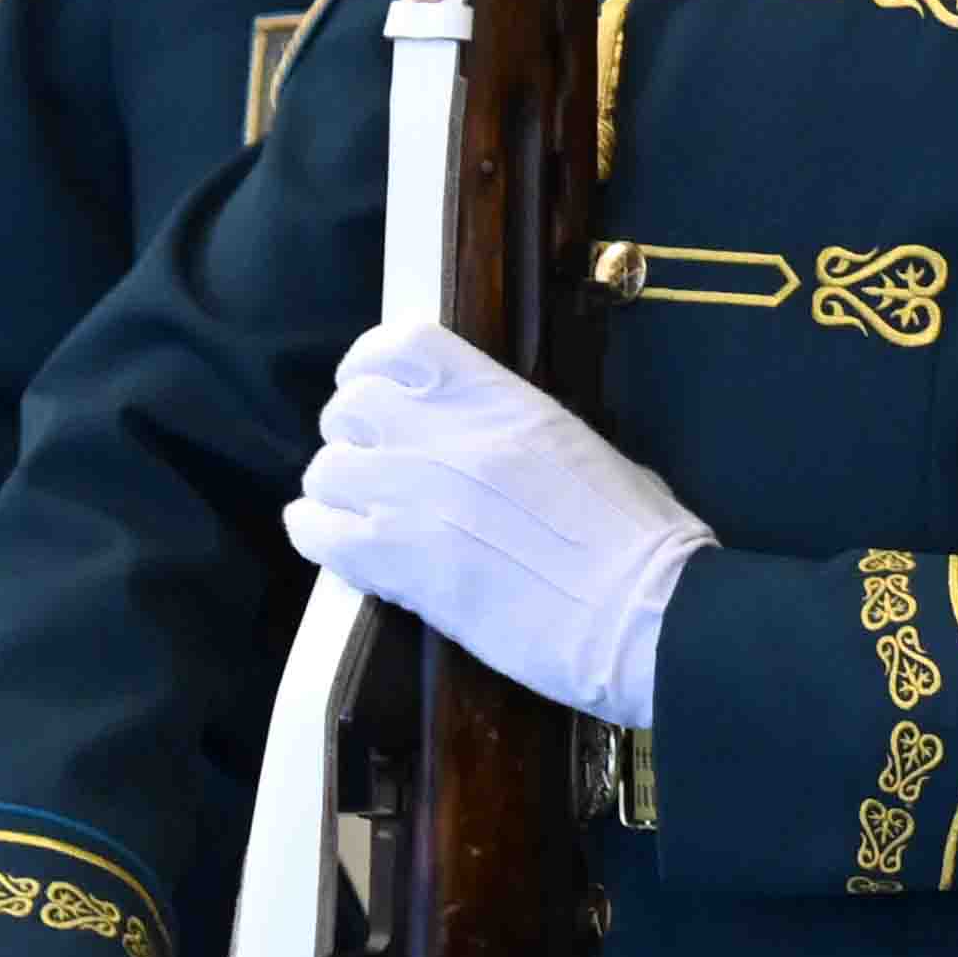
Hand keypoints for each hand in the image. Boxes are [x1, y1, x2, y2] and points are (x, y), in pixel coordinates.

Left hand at [284, 326, 702, 732]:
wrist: (642, 612)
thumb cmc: (641, 540)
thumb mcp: (583, 452)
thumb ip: (523, 437)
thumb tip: (490, 449)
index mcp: (503, 399)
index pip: (403, 344)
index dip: (373, 365)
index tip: (376, 387)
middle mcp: (447, 434)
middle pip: (350, 407)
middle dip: (355, 436)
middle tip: (377, 469)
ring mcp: (414, 493)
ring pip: (325, 469)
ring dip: (338, 492)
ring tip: (364, 517)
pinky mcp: (395, 561)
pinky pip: (315, 530)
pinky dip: (320, 535)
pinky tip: (346, 548)